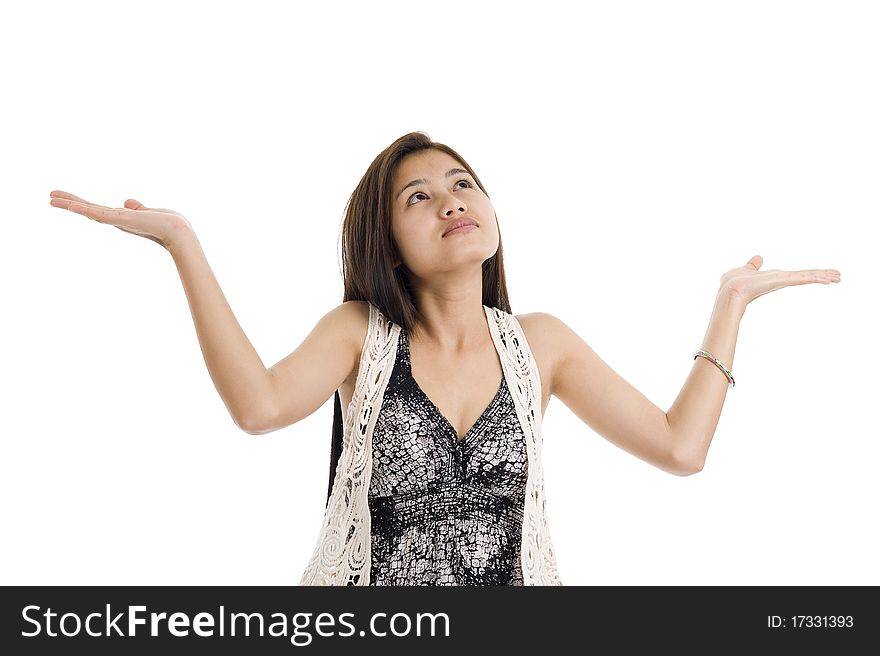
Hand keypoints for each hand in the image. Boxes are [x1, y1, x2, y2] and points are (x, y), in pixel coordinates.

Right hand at [49, 190, 192, 250]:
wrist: (179, 232)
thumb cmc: (168, 224)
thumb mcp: (149, 212)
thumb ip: (138, 208)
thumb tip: (127, 202)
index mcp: (122, 218)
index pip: (97, 210)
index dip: (82, 204)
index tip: (67, 200)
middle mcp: (117, 221)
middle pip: (89, 211)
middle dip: (70, 204)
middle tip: (50, 197)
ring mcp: (118, 221)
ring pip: (90, 212)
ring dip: (71, 205)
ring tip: (52, 198)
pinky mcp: (122, 220)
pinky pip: (100, 214)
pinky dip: (85, 209)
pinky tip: (72, 205)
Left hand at [719, 255, 841, 307]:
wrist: (730, 292)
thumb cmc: (733, 283)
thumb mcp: (745, 270)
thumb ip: (753, 265)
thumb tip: (758, 258)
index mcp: (775, 277)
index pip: (797, 275)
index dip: (810, 274)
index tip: (823, 274)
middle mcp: (781, 279)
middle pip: (805, 275)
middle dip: (822, 275)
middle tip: (839, 276)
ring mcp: (782, 280)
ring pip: (807, 276)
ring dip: (823, 276)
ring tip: (839, 277)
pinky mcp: (781, 281)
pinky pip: (801, 278)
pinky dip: (814, 278)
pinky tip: (827, 279)